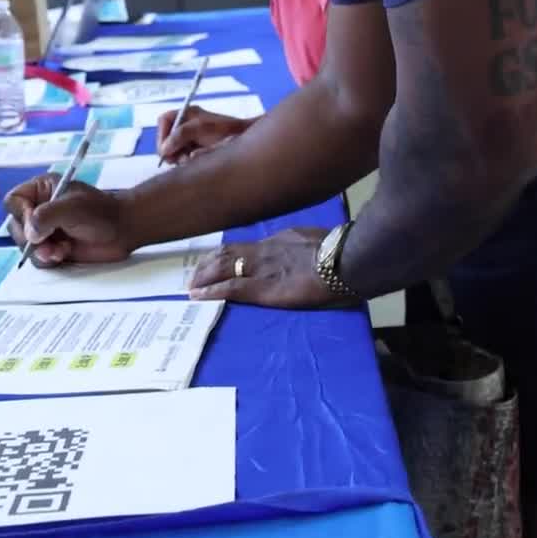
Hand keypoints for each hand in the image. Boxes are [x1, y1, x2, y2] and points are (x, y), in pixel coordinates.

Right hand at [4, 175, 137, 266]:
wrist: (123, 230)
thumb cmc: (102, 211)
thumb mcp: (72, 207)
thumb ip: (46, 216)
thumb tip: (29, 233)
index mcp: (41, 190)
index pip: (14, 201)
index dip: (21, 214)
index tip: (35, 224)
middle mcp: (39, 210)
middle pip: (16, 227)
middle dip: (31, 239)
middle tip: (49, 243)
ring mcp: (45, 231)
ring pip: (25, 246)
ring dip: (41, 252)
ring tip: (61, 250)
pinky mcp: (52, 248)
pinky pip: (37, 259)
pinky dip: (48, 260)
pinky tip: (64, 254)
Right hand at [156, 105, 255, 162]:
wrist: (245, 139)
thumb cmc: (227, 130)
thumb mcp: (202, 129)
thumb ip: (181, 135)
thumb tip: (164, 149)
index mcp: (188, 114)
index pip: (164, 121)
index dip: (161, 134)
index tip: (165, 150)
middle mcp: (188, 125)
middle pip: (167, 138)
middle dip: (170, 150)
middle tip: (176, 159)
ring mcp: (192, 138)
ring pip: (174, 150)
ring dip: (178, 157)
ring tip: (190, 159)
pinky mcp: (197, 150)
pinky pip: (183, 158)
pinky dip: (186, 161)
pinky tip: (196, 161)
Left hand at [189, 228, 352, 308]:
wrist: (345, 260)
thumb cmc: (342, 253)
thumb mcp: (319, 242)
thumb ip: (307, 248)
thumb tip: (309, 251)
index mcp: (281, 240)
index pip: (247, 246)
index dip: (228, 253)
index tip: (215, 259)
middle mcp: (265, 250)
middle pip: (228, 253)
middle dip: (209, 263)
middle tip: (195, 273)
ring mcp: (262, 269)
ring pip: (223, 268)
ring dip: (204, 277)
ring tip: (192, 286)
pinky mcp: (262, 288)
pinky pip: (230, 288)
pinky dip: (211, 292)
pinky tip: (198, 296)